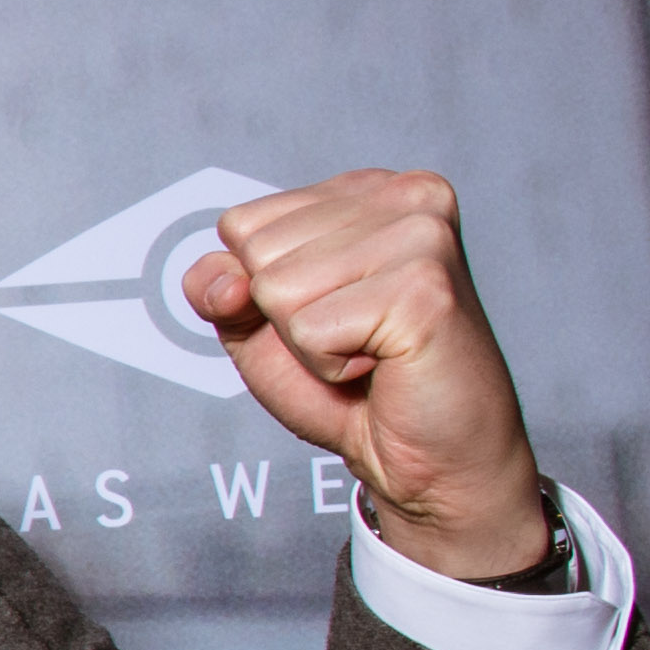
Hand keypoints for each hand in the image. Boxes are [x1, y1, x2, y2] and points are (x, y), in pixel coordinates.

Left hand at [183, 169, 551, 577]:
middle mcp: (401, 196)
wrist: (432, 459)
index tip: (329, 313)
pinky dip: (330, 366)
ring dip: (310, 345)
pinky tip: (385, 364)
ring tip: (371, 350)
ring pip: (277, 290)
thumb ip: (217, 287)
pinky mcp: (423, 286)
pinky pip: (308, 330)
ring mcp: (418, 235)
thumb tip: (224, 282)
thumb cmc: (353, 389)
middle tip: (354, 339)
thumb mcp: (259, 328)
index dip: (260, 290)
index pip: (240, 224)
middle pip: (256, 252)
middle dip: (286, 317)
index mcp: (364, 190)